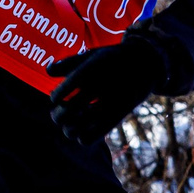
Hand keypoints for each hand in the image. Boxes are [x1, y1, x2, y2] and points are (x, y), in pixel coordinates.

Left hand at [46, 37, 168, 145]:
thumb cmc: (111, 59)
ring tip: (68, 126)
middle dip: (58, 116)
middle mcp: (102, 85)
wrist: (145, 64)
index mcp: (92, 69)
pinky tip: (82, 133)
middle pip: (71, 109)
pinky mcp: (120, 114)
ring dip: (69, 129)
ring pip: (82, 125)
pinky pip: (97, 134)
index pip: (66, 89)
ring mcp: (112, 101)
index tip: (55, 99)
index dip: (56, 97)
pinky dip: (85, 138)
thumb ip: (68, 63)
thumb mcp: (91, 54)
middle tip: (56, 116)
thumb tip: (48, 71)